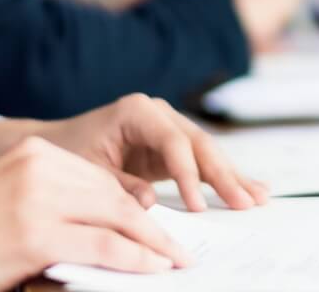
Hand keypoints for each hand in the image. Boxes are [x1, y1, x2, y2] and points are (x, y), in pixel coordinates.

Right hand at [0, 136, 189, 291]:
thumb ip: (58, 205)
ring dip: (152, 245)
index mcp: (35, 153)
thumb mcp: (13, 203)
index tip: (162, 231)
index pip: (102, 181)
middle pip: (114, 197)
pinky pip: (103, 245)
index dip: (136, 209)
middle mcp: (39, 165)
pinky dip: (136, 260)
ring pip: (116, 218)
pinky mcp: (35, 232)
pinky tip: (153, 270)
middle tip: (179, 251)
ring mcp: (37, 197)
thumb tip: (117, 230)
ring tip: (174, 264)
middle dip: (152, 228)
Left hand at [34, 93, 268, 212]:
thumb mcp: (88, 171)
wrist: (59, 143)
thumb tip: (150, 202)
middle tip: (246, 203)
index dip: (188, 174)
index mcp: (137, 111)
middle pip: (199, 144)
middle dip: (224, 175)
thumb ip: (120, 185)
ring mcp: (169, 126)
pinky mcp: (173, 146)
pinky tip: (252, 187)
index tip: (199, 207)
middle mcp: (159, 112)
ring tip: (259, 198)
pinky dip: (224, 177)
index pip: (173, 141)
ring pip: (208, 152)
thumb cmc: (71, 153)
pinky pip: (202, 162)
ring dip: (232, 177)